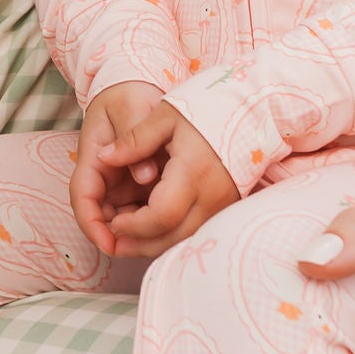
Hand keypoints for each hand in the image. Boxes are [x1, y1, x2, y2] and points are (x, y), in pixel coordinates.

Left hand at [72, 83, 238, 257]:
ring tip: (127, 241)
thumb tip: (103, 158)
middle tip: (114, 240)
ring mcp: (224, 205)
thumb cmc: (205, 108)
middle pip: (173, 237)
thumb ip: (134, 140)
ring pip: (186, 240)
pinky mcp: (228, 207)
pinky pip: (196, 231)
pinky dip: (172, 236)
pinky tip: (152, 230)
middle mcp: (213, 196)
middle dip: (140, 244)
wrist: (251, 111)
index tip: (114, 221)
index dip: (135, 225)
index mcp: (194, 172)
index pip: (162, 215)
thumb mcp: (165, 116)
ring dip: (155, 245)